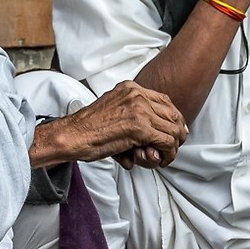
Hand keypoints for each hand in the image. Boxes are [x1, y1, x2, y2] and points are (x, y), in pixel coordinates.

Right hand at [31, 80, 187, 167]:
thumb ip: (133, 115)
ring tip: (164, 157)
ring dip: (172, 147)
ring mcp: (140, 110)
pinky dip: (167, 154)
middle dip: (177, 133)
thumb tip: (156, 133)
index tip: (175, 132)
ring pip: (173, 129)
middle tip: (173, 147)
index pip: (164, 100)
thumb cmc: (88, 129)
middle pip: (173, 114)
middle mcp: (137, 95)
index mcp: (131, 88)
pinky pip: (167, 142)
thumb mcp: (113, 111)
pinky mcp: (140, 128)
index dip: (173, 118)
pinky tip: (160, 160)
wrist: (72, 136)